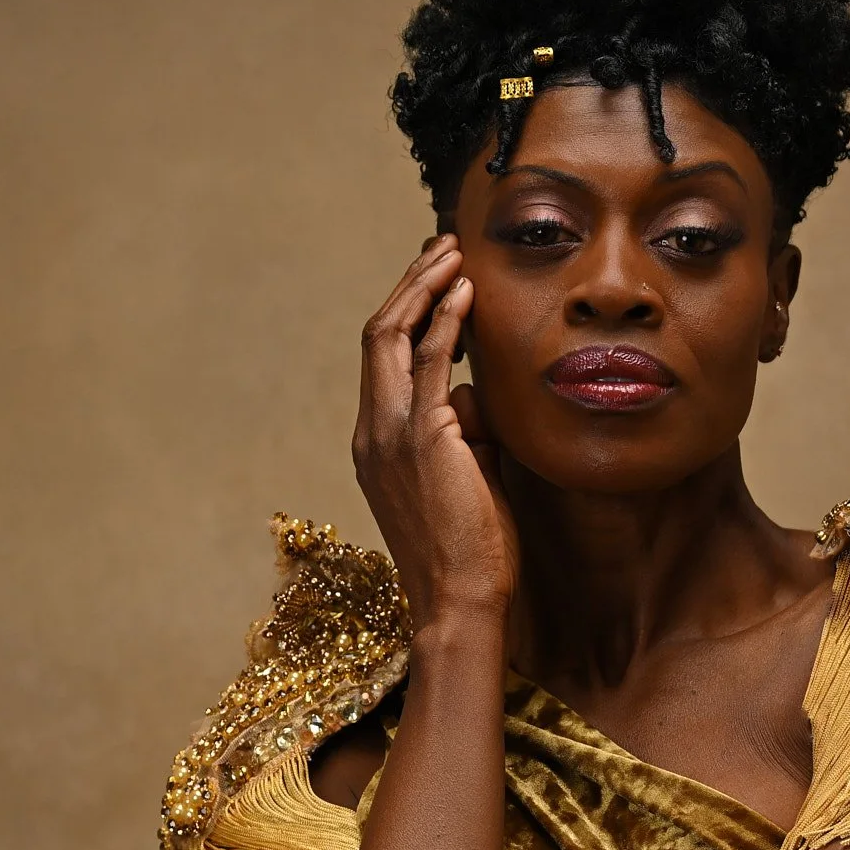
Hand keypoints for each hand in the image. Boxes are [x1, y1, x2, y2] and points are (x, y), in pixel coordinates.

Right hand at [352, 235, 518, 632]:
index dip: (406, 313)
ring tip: (452, 254)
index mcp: (376, 445)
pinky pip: (429, 363)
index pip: (382, 362)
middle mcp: (372, 433)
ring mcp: (390, 434)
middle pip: (377, 336)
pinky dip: (445, 322)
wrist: (462, 601)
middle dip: (409, 285)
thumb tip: (476, 395)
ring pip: (391, 337)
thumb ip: (466, 432)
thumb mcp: (467, 478)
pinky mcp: (423, 438)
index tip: (435, 280)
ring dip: (423, 289)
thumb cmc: (472, 553)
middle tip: (441, 248)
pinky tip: (465, 294)